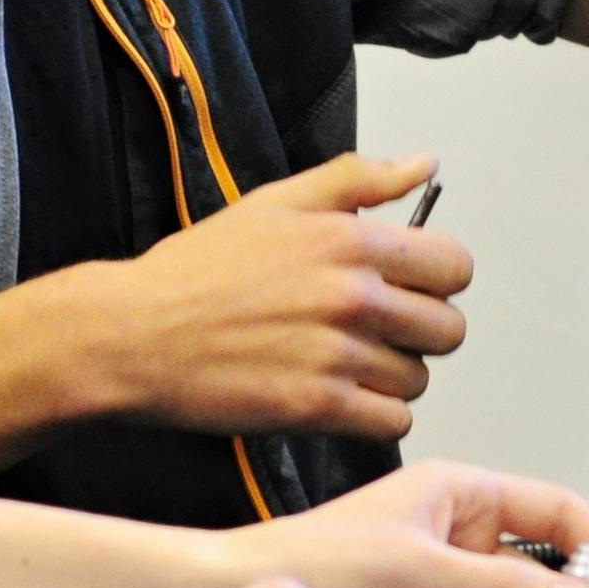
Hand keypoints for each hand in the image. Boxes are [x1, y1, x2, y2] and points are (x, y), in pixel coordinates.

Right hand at [74, 151, 471, 439]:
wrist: (132, 334)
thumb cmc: (196, 271)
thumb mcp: (275, 203)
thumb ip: (359, 181)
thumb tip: (425, 164)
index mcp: (349, 240)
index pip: (455, 267)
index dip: (437, 281)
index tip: (408, 289)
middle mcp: (352, 296)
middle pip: (447, 329)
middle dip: (419, 333)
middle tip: (375, 332)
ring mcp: (336, 355)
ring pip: (418, 380)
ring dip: (391, 378)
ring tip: (344, 364)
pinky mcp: (315, 407)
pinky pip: (391, 422)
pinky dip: (373, 417)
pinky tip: (337, 396)